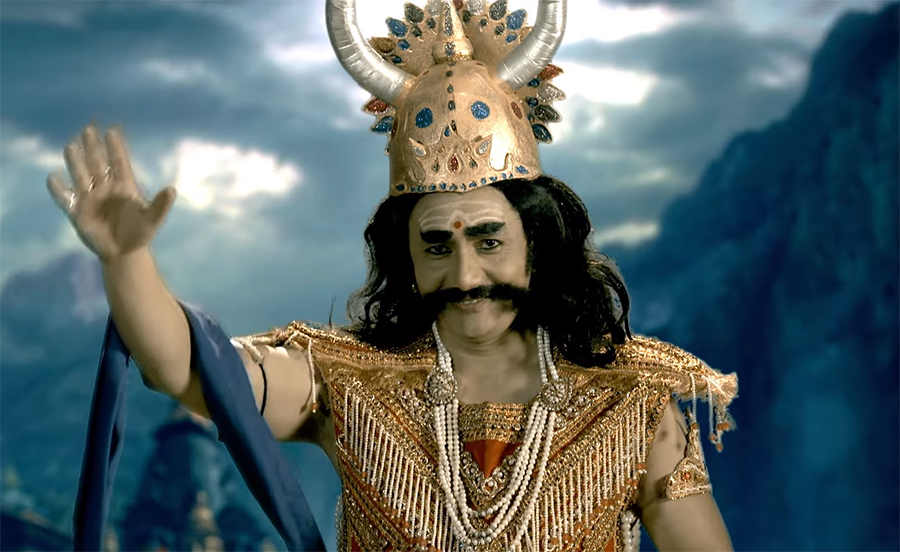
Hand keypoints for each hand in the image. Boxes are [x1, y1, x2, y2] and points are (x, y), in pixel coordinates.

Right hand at [47, 125, 175, 260]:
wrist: (124, 252)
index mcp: (124, 187)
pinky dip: (58, 189)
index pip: (119, 163)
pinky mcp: (78, 212)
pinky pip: (65, 198)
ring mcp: (91, 199)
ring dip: (76, 161)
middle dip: (94, 147)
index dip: (116, 148)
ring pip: (81, 175)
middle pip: (98, 164)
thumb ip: (161, 205)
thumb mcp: (153, 219)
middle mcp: (106, 188)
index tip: (112, 130)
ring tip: (71, 145)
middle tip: (89, 128)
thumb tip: (172, 189)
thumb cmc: (140, 233)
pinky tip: (53, 177)